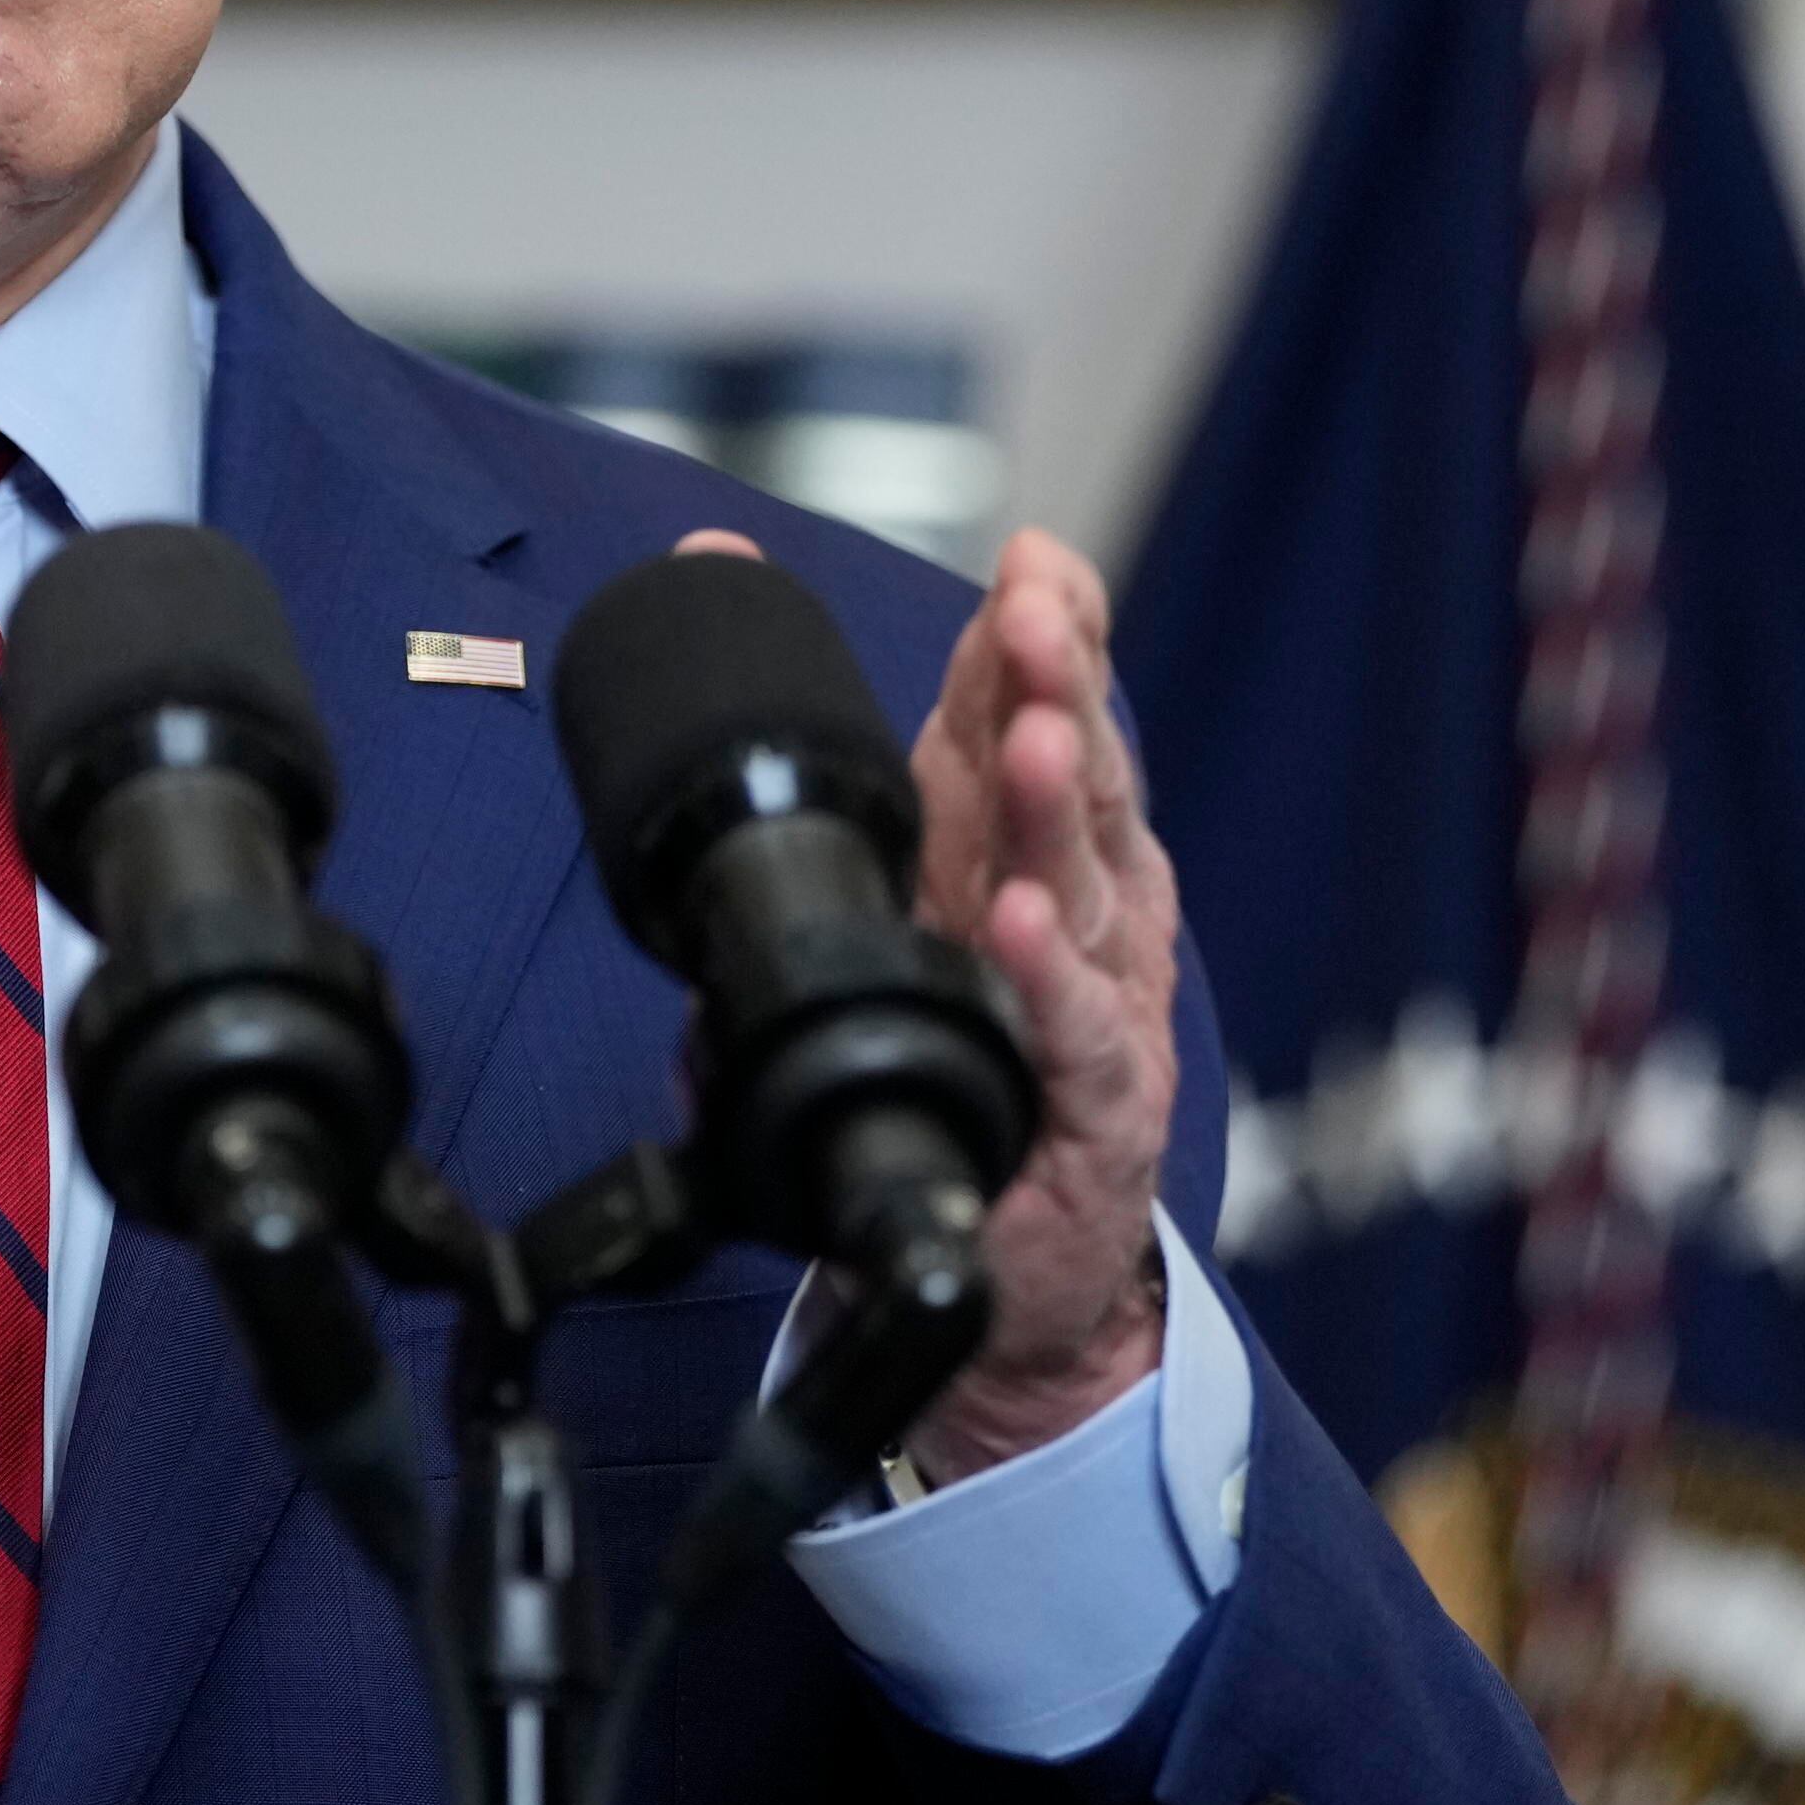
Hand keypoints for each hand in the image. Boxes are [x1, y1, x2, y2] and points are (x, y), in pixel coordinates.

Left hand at [676, 524, 1179, 1483]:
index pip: (1035, 715)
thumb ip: (815, 771)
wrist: (1008, 1242)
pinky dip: (1052, 976)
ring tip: (1034, 742)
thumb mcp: (874, 891)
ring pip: (1084, 886)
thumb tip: (707, 590)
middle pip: (1076, 775)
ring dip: (1057, 808)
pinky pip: (1076, 1033)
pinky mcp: (1094, 1103)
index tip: (1031, 561)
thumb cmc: (957, 1049)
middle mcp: (1075, 901)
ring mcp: (1098, 997)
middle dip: (1057, 688)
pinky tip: (1025, 926)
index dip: (1042, 634)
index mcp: (1017, 840)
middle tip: (1034, 613)